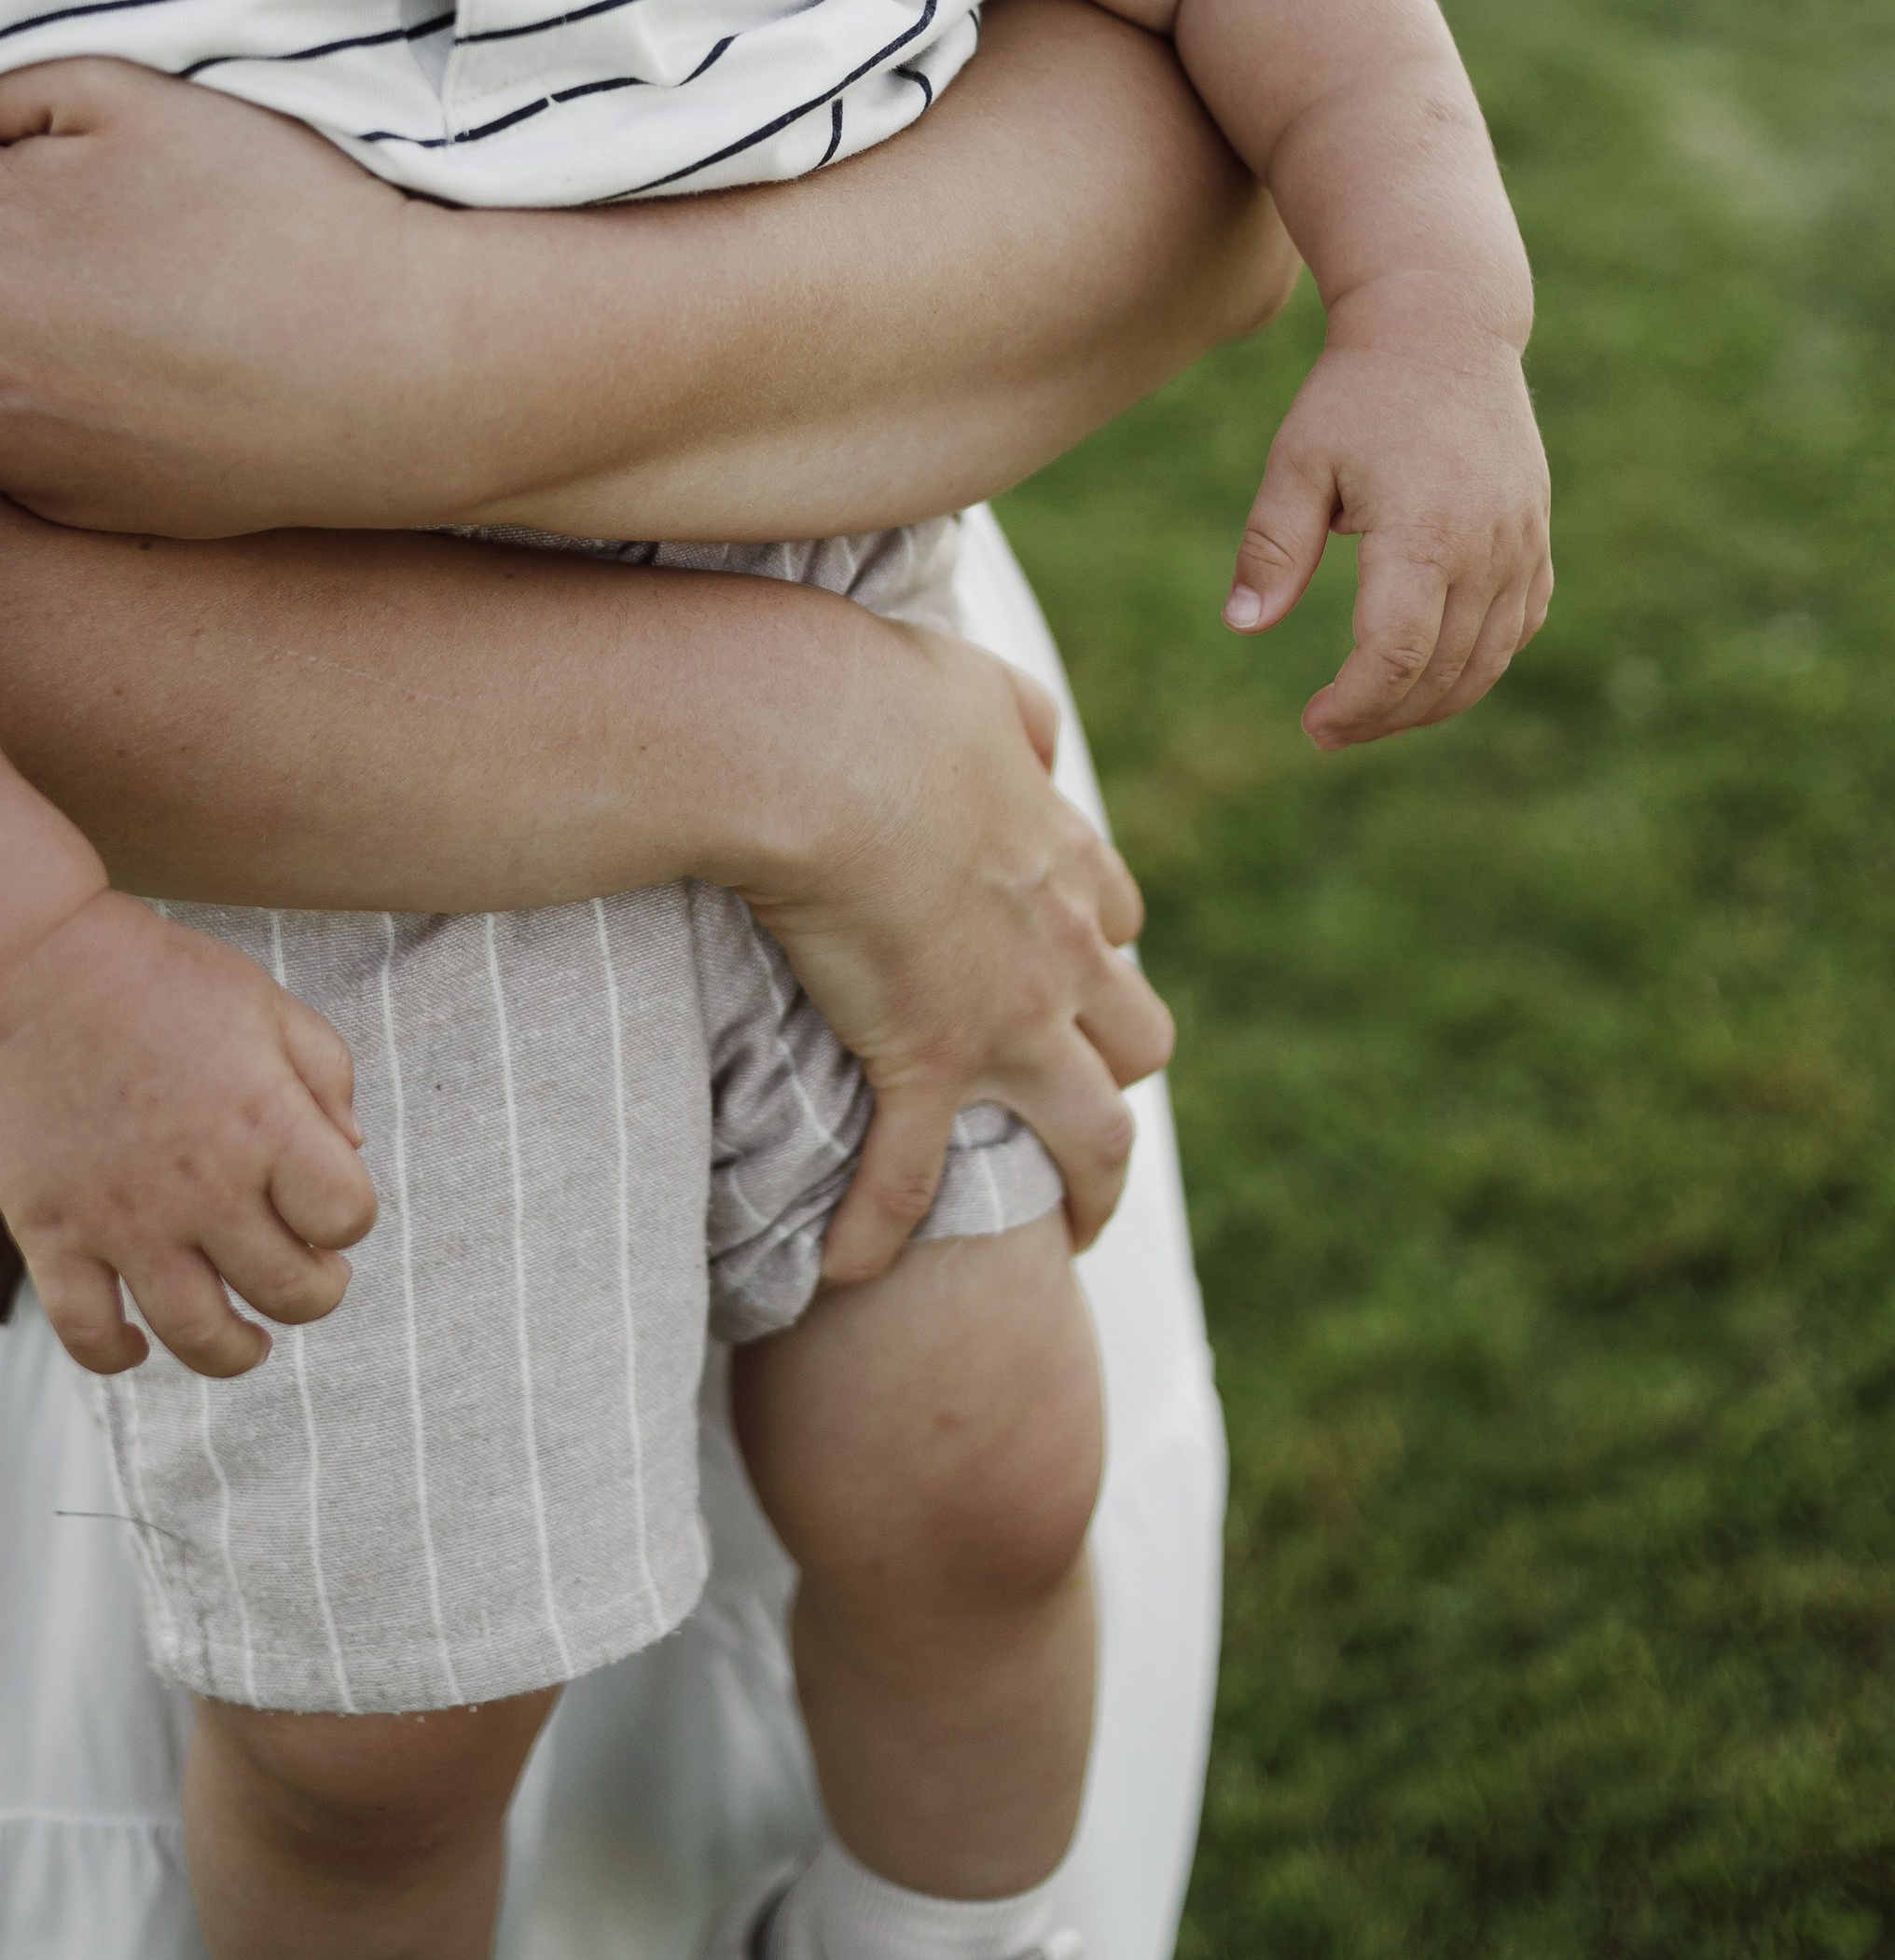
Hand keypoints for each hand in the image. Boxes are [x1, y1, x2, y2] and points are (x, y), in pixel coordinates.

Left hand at [0, 58, 431, 536]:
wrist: (393, 373)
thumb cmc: (269, 215)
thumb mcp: (119, 93)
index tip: (64, 161)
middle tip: (106, 226)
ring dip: (10, 321)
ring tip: (135, 298)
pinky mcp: (41, 504)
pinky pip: (15, 425)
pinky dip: (57, 394)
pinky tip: (147, 367)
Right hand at [0, 889, 377, 1378]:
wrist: (27, 969)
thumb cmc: (156, 978)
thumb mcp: (265, 1001)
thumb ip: (325, 1073)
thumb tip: (350, 1153)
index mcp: (266, 1124)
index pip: (346, 1217)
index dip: (349, 1217)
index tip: (329, 1203)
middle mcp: (203, 1188)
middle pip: (290, 1293)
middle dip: (316, 1292)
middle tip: (307, 1271)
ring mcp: (124, 1222)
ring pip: (200, 1337)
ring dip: (238, 1352)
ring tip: (247, 1337)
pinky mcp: (53, 1236)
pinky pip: (87, 1335)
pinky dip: (116, 1356)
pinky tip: (137, 1344)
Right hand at [743, 624, 1174, 1284]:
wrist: (818, 747)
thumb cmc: (884, 697)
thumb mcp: (982, 685)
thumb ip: (1020, 714)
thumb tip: (1035, 739)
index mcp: (1066, 860)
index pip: (1115, 920)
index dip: (1094, 950)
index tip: (1058, 972)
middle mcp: (1061, 953)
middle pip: (1141, 1038)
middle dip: (1121, 1074)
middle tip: (1084, 1111)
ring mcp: (1005, 1020)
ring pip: (1096, 1134)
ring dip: (1088, 1190)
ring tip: (1061, 1235)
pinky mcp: (925, 1065)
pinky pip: (911, 1180)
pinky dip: (878, 1233)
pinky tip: (846, 1275)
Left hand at [1225, 287, 1552, 749]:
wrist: (1444, 329)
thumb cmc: (1357, 394)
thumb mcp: (1298, 461)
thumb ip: (1273, 547)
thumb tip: (1243, 625)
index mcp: (1425, 532)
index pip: (1397, 654)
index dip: (1356, 704)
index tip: (1312, 724)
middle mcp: (1487, 548)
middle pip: (1443, 672)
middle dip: (1383, 716)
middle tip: (1328, 731)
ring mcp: (1522, 546)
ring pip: (1487, 661)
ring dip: (1429, 704)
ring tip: (1370, 714)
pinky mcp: (1536, 540)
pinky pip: (1518, 628)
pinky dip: (1475, 666)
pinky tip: (1427, 675)